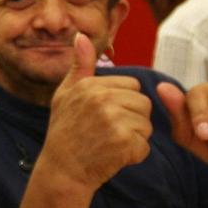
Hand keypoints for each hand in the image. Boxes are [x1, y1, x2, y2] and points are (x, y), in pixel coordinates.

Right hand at [36, 34, 152, 190]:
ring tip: (109, 144)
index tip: (103, 117)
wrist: (62, 171)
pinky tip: (113, 157)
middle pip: (143, 103)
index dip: (123, 103)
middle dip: (132, 120)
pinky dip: (133, 155)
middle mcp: (102, 99)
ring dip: (134, 138)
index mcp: (91, 85)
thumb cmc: (64, 132)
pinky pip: (144, 145)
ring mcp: (113, 120)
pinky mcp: (123, 142)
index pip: (132, 86)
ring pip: (146, 125)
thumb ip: (79, 66)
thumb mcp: (65, 95)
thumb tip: (81, 35)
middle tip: (107, 133)